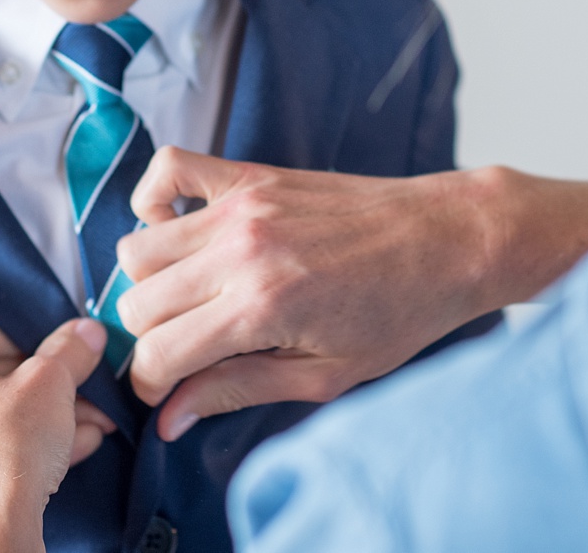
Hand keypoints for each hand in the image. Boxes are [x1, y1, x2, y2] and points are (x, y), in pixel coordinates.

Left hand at [0, 312, 112, 552]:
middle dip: (38, 388)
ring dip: (33, 422)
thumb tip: (86, 332)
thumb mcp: (51, 383)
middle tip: (77, 394)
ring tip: (81, 430)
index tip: (57, 353)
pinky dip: (8, 455)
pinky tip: (57, 462)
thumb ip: (69, 350)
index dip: (27, 337)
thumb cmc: (3, 454)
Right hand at [117, 149, 587, 441]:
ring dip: (150, 282)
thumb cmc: (400, 312)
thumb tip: (171, 418)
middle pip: (137, 302)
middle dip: (149, 338)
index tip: (167, 391)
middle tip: (185, 348)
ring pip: (138, 247)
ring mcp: (242, 207)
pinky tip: (177, 230)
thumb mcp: (326, 374)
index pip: (156, 352)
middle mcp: (241, 251)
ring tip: (188, 298)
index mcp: (260, 308)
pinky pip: (168, 169)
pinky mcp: (252, 176)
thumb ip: (239, 389)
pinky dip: (153, 200)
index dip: (150, 384)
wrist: (450, 239)